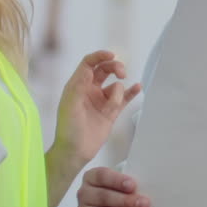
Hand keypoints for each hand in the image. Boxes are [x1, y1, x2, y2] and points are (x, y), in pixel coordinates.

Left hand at [53, 51, 141, 165]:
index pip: (89, 63)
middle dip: (115, 67)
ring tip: (112, 107)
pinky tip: (138, 87)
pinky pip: (124, 98)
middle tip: (122, 73)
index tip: (112, 54)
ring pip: (116, 85)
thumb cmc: (68, 129)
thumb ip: (79, 85)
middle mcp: (90, 90)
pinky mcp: (111, 111)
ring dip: (118, 92)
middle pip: (105, 69)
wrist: (75, 152)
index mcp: (77, 85)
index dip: (100, 56)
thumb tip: (89, 68)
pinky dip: (132, 92)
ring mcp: (102, 100)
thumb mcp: (70, 105)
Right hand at [77, 166, 150, 206]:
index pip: (102, 176)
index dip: (117, 181)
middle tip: (145, 204)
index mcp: (91, 177)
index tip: (133, 185)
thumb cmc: (119, 190)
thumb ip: (129, 184)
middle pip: (104, 197)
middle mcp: (84, 195)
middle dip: (126, 201)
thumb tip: (145, 190)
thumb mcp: (122, 182)